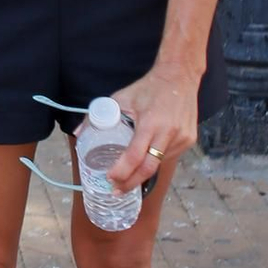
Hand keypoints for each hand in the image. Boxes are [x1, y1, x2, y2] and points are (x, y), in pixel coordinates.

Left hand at [104, 65, 198, 189]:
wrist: (179, 76)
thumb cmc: (147, 88)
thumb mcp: (120, 98)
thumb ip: (98, 116)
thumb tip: (77, 133)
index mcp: (150, 122)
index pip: (134, 156)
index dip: (122, 172)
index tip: (110, 179)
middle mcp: (168, 132)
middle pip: (148, 169)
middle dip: (131, 183)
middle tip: (116, 191)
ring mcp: (182, 138)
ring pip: (159, 163)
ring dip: (143, 172)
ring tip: (129, 176)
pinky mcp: (189, 140)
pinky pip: (169, 156)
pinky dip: (156, 160)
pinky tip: (148, 158)